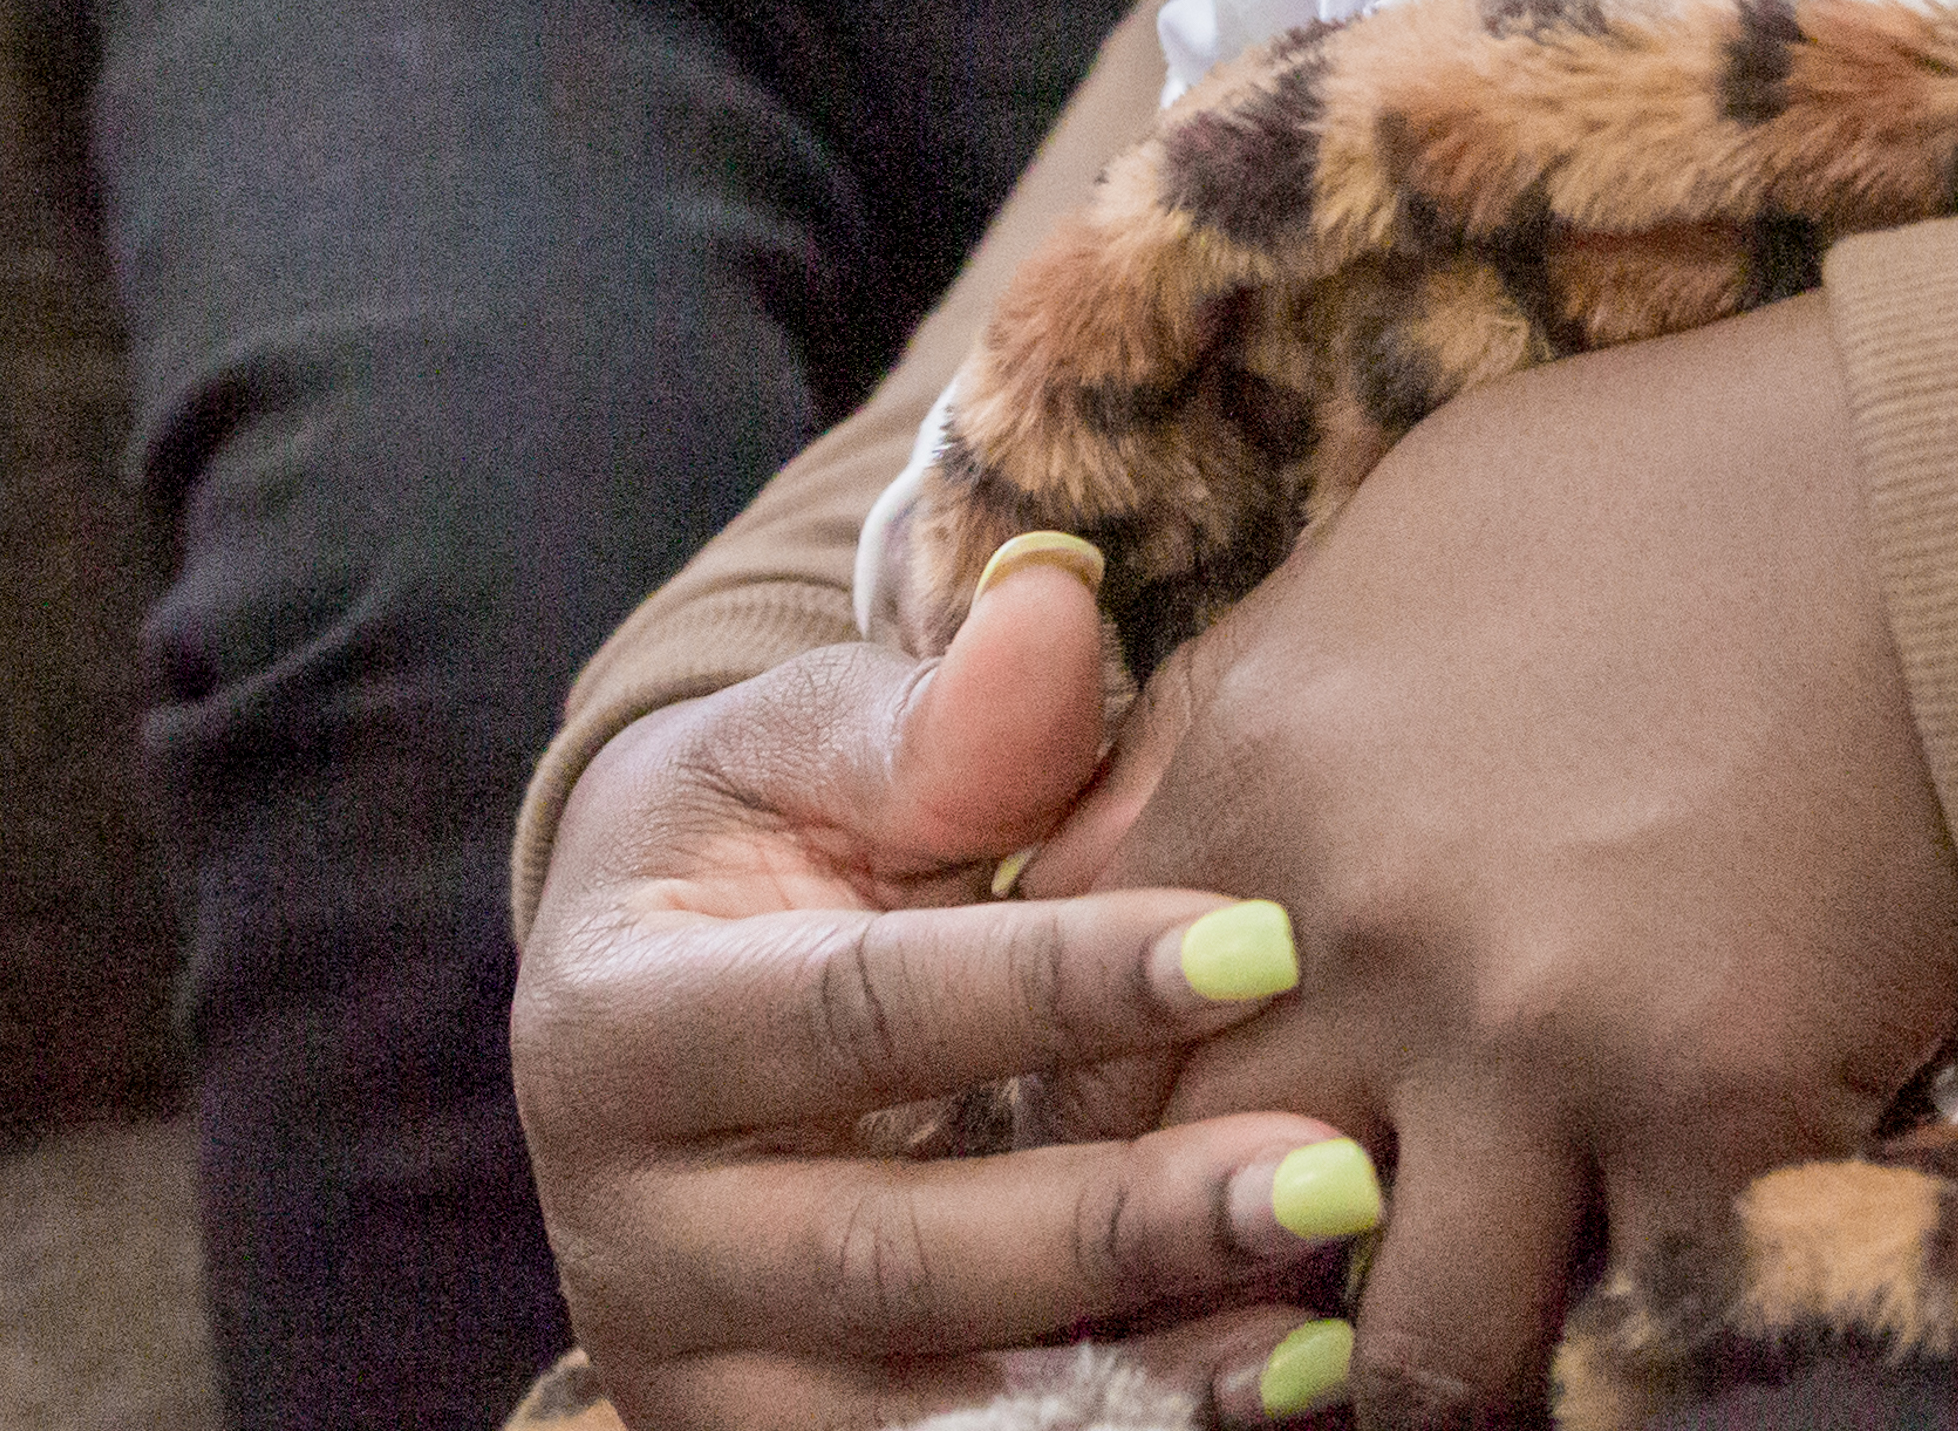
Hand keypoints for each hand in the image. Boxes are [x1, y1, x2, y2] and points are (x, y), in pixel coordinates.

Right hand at [512, 555, 1391, 1430]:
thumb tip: (1058, 608)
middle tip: (1336, 1170)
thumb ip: (938, 715)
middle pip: (890, 1258)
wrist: (656, 994)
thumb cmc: (768, 844)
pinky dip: (1120, 1430)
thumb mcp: (812, 749)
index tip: (1271, 941)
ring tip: (1331, 1317)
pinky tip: (1277, 1385)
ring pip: (920, 1416)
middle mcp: (631, 1232)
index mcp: (621, 1026)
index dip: (1060, 985)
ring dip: (1139, 1375)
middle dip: (1121, 1222)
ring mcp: (696, 1373)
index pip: (857, 1013)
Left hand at [1052, 304, 1957, 1428]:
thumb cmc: (1676, 488)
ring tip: (1442, 1352)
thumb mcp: (1386, 537)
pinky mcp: (1718, 1122)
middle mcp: (1368, 937)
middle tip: (1266, 1297)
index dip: (1107, 1120)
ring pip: (1400, 1353)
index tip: (1164, 1151)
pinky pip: (1627, 1325)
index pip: (1073, 1044)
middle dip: (1221, 1274)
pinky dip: (1622, 1332)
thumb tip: (1104, 860)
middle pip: (1196, 1213)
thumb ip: (1222, 714)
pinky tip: (1627, 1298)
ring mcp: (1541, 1046)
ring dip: (1409, 1367)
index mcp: (1264, 781)